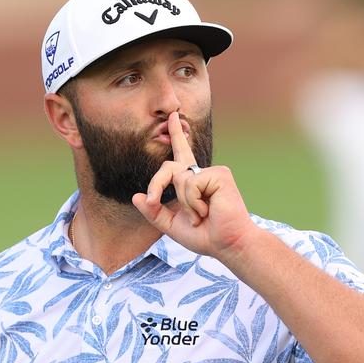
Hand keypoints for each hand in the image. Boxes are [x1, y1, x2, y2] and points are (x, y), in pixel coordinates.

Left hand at [132, 112, 253, 258]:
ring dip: (184, 204)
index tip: (173, 117)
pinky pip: (190, 183)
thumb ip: (153, 211)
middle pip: (168, 167)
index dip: (176, 134)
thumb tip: (136, 197)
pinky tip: (208, 211)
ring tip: (201, 216)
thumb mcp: (170, 225)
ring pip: (178, 178)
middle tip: (156, 202)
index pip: (181, 154)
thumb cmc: (204, 236)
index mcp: (192, 182)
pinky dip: (193, 203)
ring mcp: (212, 172)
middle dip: (156, 186)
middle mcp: (202, 173)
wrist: (227, 245)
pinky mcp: (219, 174)